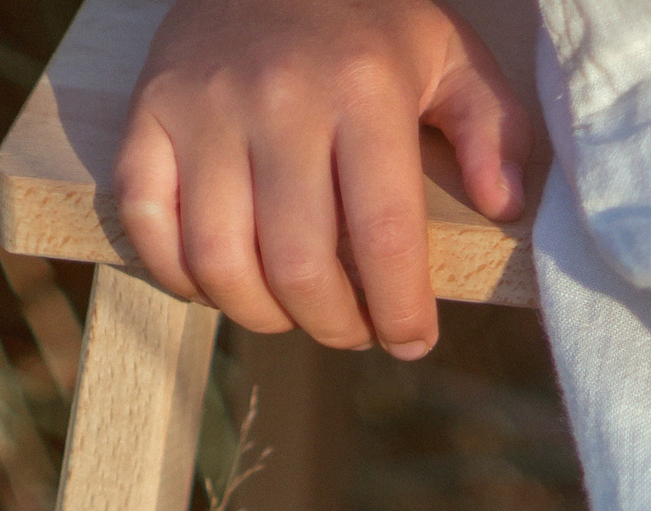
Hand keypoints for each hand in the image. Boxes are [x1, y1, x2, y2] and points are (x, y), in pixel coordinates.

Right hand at [115, 0, 536, 360]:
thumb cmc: (365, 22)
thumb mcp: (449, 54)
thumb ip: (492, 127)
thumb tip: (503, 203)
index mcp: (363, 91)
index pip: (384, 239)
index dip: (400, 313)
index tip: (411, 339)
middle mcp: (279, 101)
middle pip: (299, 268)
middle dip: (335, 326)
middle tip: (352, 327)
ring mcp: (204, 107)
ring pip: (221, 261)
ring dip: (261, 315)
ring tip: (292, 310)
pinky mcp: (149, 113)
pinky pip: (146, 224)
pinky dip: (179, 277)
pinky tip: (219, 282)